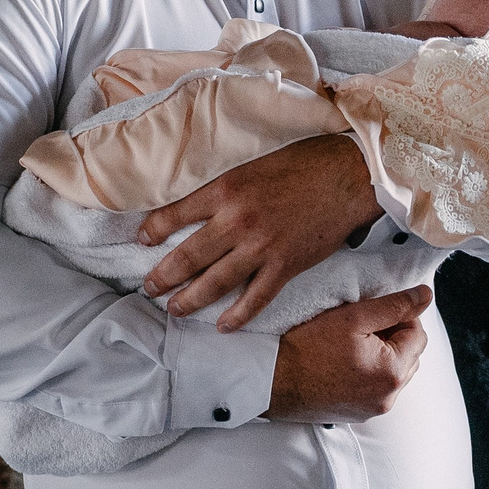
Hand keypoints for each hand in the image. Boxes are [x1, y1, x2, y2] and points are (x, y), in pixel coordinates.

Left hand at [138, 135, 383, 329]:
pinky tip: (222, 326)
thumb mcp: (253, 164)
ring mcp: (260, 247)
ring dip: (190, 299)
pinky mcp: (285, 265)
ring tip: (173, 309)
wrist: (347, 175)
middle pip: (188, 256)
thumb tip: (203, 206)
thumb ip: (227, 188)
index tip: (141, 241)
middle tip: (148, 288)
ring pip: (215, 282)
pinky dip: (238, 315)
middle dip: (163, 275)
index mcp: (225, 190)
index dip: (153, 230)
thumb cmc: (303, 163)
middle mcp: (236, 221)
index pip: (176, 214)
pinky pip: (255, 298)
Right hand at [265, 286, 431, 423]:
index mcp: (393, 373)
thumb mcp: (353, 317)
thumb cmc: (307, 348)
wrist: (271, 381)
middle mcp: (388, 397)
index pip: (418, 334)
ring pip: (392, 373)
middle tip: (360, 326)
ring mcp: (372, 409)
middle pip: (408, 356)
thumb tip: (424, 296)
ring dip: (380, 355)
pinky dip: (366, 373)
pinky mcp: (356, 414)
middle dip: (391, 337)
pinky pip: (375, 388)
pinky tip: (342, 363)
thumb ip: (393, 305)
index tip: (374, 311)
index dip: (399, 316)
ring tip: (350, 345)